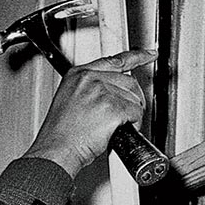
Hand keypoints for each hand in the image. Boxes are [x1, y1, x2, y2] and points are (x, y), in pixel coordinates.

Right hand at [25, 49, 156, 176]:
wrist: (56, 151)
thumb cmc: (61, 135)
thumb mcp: (69, 102)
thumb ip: (89, 92)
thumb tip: (110, 95)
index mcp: (78, 74)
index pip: (113, 60)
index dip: (136, 57)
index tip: (149, 54)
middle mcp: (90, 79)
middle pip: (128, 81)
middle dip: (135, 99)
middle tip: (131, 115)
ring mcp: (101, 92)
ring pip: (133, 98)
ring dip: (133, 114)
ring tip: (121, 126)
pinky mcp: (112, 108)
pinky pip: (135, 113)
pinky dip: (134, 124)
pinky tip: (122, 131)